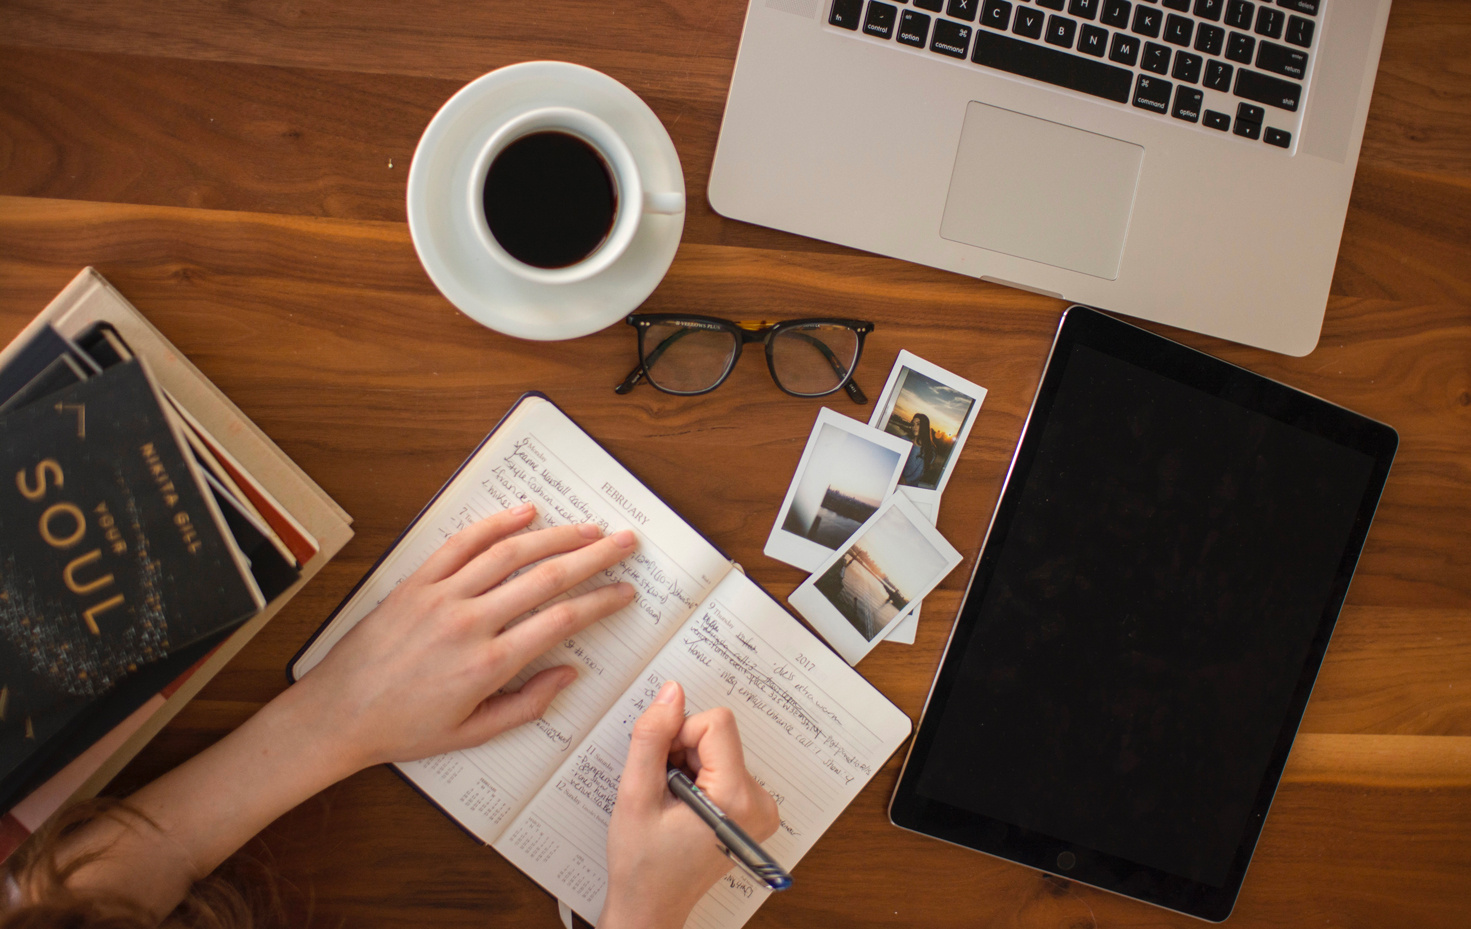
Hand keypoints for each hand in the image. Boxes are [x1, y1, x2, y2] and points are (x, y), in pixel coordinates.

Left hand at [292, 502, 636, 773]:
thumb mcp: (473, 733)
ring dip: (555, 535)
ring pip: (510, 553)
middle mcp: (469, 623)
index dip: (601, 602)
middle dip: (594, 556)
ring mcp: (441, 597)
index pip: (562, 620)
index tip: (625, 592)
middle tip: (625, 543)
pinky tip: (525, 513)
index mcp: (488, 665)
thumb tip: (569, 674)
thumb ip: (527, 705)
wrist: (338, 714)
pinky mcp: (417, 583)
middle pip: (546, 577)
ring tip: (588, 527)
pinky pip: (462, 544)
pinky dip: (495, 524)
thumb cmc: (404, 728)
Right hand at [602, 681, 779, 928]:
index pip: (716, 724)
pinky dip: (699, 777)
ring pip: (718, 748)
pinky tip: (683, 807)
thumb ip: (652, 738)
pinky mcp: (753, 809)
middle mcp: (760, 802)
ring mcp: (760, 808)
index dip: (679, 735)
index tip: (662, 768)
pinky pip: (724, 766)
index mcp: (737, 798)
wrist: (652, 906)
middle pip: (718, 735)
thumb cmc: (642, 863)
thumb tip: (672, 692)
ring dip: (688, 765)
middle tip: (663, 791)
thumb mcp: (635, 795)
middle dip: (682, 753)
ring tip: (671, 804)